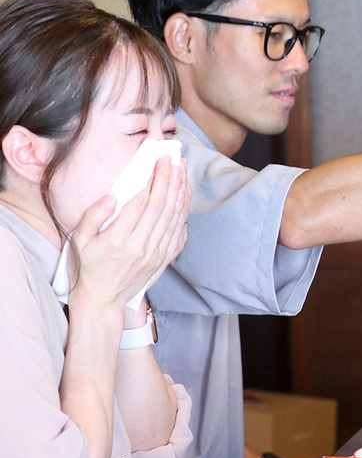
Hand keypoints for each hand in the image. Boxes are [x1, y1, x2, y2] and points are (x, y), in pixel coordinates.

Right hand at [70, 158, 189, 308]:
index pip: (141, 203)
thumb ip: (93, 216)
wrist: (104, 298)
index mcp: (118, 240)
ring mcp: (156, 254)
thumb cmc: (89, 266)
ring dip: (181, 191)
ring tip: (182, 170)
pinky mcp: (165, 258)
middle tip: (174, 159)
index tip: (157, 161)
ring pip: (174, 217)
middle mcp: (141, 246)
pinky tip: (185, 194)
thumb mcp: (80, 241)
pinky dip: (184, 211)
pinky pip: (179, 231)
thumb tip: (111, 197)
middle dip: (169, 179)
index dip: (152, 180)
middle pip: (161, 207)